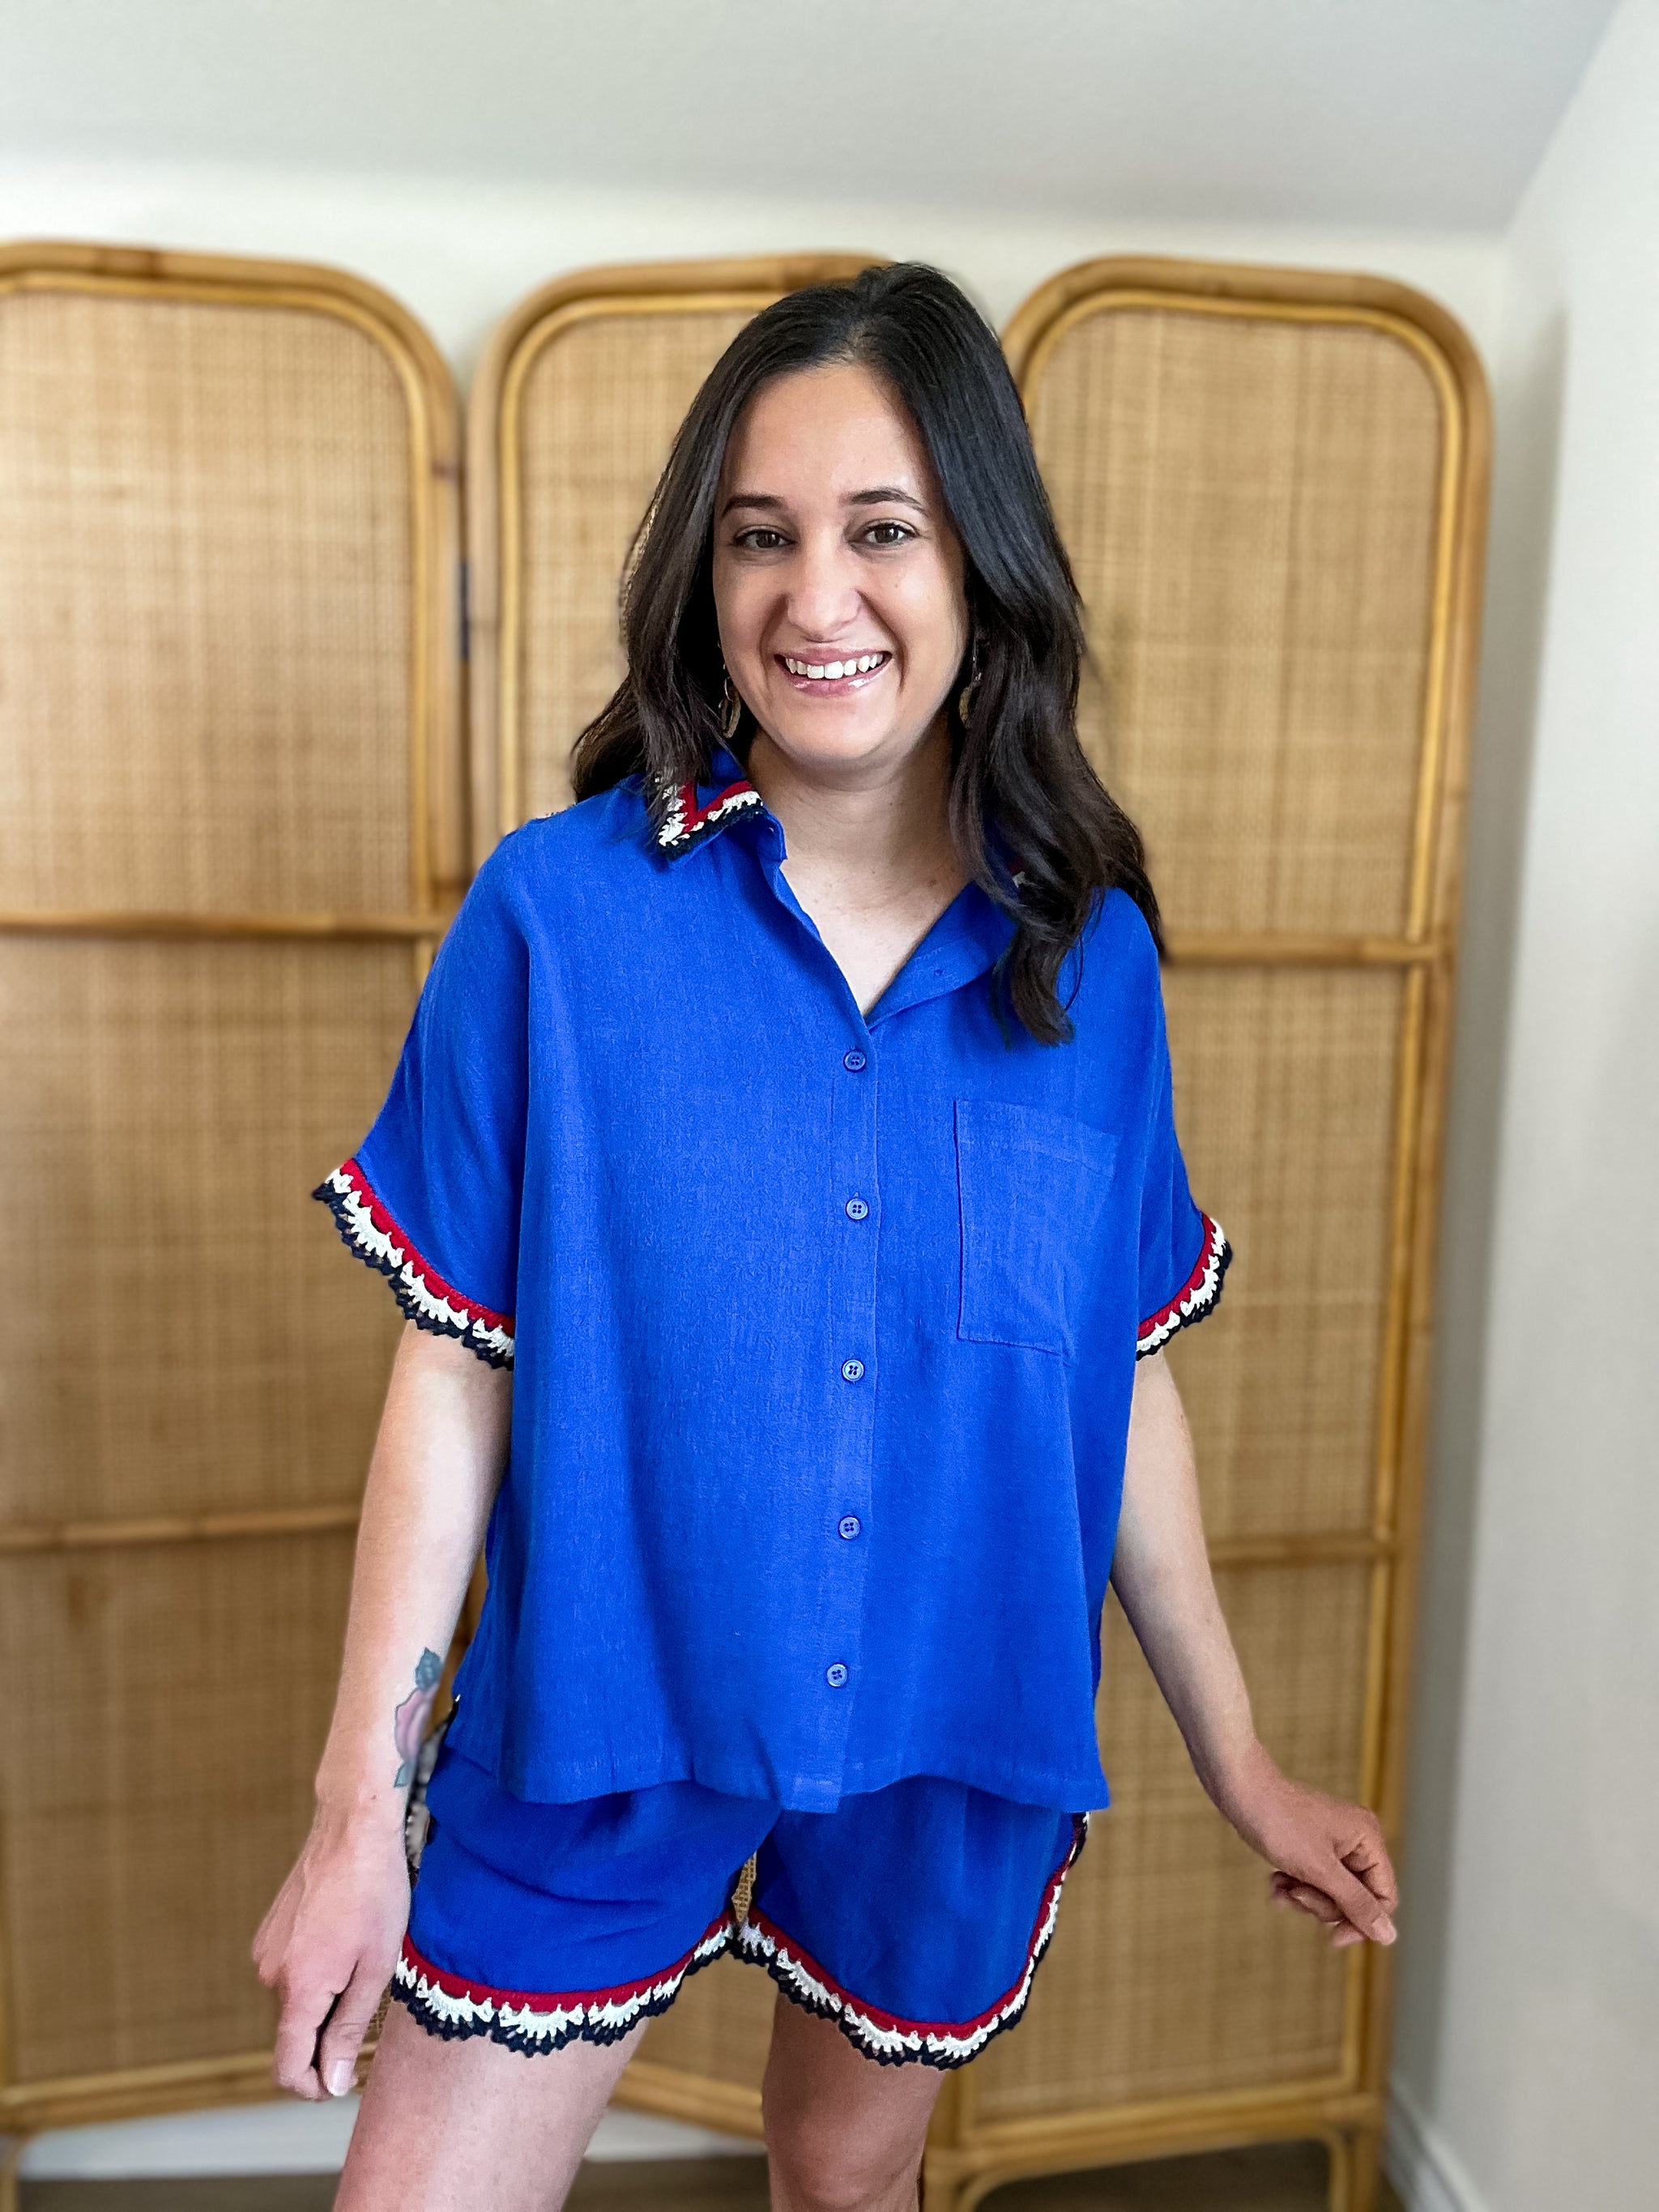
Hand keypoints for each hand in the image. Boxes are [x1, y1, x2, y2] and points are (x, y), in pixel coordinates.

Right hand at [253, 1806, 411, 2098]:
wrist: (352, 1828)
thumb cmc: (375, 1892)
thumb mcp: (376, 1966)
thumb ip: (347, 2030)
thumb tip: (329, 2083)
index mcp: (298, 1988)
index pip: (286, 2067)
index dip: (313, 2087)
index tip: (341, 2081)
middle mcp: (270, 1974)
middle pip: (290, 2036)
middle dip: (323, 2044)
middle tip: (366, 2016)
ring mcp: (265, 1951)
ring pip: (291, 2005)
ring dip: (320, 2007)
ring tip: (360, 1972)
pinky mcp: (269, 1933)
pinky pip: (288, 1975)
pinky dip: (312, 1979)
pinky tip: (343, 1950)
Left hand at [1216, 1741, 1397, 1948]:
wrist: (1238, 1790)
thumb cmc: (1279, 1822)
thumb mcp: (1320, 1870)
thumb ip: (1356, 1904)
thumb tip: (1389, 1936)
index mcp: (1368, 1839)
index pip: (1384, 1897)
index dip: (1362, 1922)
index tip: (1333, 1938)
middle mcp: (1356, 1840)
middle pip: (1355, 1898)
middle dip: (1323, 1903)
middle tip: (1297, 1893)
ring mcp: (1333, 1842)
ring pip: (1331, 1893)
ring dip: (1304, 1896)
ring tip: (1281, 1885)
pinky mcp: (1311, 1845)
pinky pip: (1313, 1880)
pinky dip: (1294, 1885)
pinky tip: (1275, 1881)